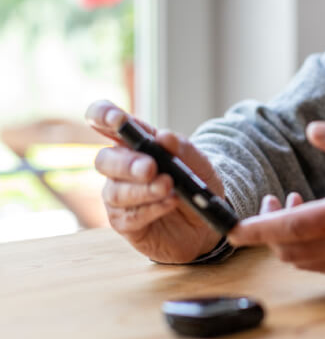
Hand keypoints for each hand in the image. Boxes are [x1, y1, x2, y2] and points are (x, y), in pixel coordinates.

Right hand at [86, 100, 221, 262]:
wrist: (208, 219)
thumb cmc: (197, 183)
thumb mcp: (199, 162)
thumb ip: (182, 148)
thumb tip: (163, 136)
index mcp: (135, 143)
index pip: (106, 123)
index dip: (103, 115)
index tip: (116, 118)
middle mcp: (121, 168)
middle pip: (105, 160)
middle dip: (127, 163)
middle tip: (150, 167)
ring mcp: (120, 196)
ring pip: (116, 192)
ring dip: (143, 189)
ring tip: (168, 187)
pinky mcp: (125, 223)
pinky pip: (128, 217)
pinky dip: (151, 209)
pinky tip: (169, 203)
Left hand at [228, 118, 324, 281]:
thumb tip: (314, 131)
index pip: (293, 228)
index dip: (258, 229)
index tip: (233, 229)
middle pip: (290, 249)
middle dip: (271, 229)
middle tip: (276, 200)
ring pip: (304, 261)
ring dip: (290, 239)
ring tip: (297, 208)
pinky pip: (323, 266)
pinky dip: (309, 249)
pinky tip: (320, 225)